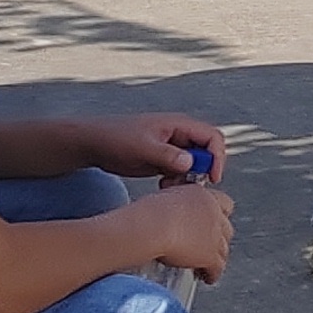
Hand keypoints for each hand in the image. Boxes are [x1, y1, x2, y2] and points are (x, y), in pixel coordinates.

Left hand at [82, 112, 225, 182]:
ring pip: (195, 166)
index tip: (212, 177)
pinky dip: (177, 182)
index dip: (217, 157)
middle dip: (203, 171)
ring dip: (189, 179)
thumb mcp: (142, 147)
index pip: (212, 137)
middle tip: (188, 186)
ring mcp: (173, 148)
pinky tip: (162, 187)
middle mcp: (180, 135)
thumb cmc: (116, 138)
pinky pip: (182, 173)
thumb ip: (167, 155)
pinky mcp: (164, 161)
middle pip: (207, 153)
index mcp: (179, 125)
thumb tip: (191, 163)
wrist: (95, 144)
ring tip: (170, 187)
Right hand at [135, 180, 234, 285]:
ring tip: (208, 265)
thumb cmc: (149, 213)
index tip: (213, 223)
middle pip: (226, 228)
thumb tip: (170, 217)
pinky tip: (207, 278)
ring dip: (216, 257)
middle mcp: (213, 213)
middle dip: (219, 238)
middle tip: (210, 246)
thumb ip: (177, 208)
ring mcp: (214, 235)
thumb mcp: (167, 200)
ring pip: (223, 250)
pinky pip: (217, 268)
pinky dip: (212, 274)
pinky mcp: (210, 255)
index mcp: (202, 196)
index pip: (224, 203)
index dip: (219, 215)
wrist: (152, 225)